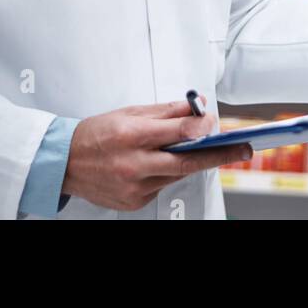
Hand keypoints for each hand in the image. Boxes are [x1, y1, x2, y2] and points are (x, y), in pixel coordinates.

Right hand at [62, 97, 251, 210]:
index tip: (219, 124)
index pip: (180, 132)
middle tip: (243, 149)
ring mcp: (135, 187)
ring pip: (177, 174)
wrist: (64, 163)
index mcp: (133, 135)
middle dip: (219, 154)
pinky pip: (162, 186)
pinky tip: (157, 164)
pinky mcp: (135, 202)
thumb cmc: (95, 134)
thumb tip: (196, 106)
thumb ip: (166, 112)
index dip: (204, 127)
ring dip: (189, 162)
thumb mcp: (130, 113)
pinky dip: (166, 174)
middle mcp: (134, 164)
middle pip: (187, 161)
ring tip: (197, 148)